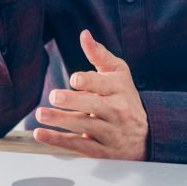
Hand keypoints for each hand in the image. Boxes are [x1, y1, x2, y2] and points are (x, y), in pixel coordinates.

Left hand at [32, 29, 148, 159]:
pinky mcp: (102, 151)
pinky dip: (59, 141)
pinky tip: (40, 134)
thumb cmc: (124, 95)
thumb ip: (99, 54)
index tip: (74, 79)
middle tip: (54, 96)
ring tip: (41, 114)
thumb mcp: (117, 72)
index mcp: (119, 89)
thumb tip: (84, 34)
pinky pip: (79, 147)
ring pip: (85, 127)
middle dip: (74, 102)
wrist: (146, 134)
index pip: (104, 85)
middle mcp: (117, 111)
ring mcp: (111, 133)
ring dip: (61, 121)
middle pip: (95, 107)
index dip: (89, 82)